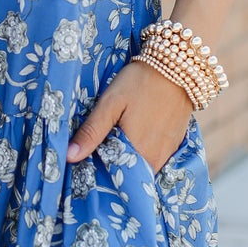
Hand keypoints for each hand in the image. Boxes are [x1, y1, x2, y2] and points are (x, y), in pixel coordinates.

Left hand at [65, 59, 192, 174]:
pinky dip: (142, 154)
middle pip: (129, 176)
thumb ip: (91, 132)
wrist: (178, 67)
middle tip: (98, 153)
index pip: (115, 179)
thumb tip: (69, 157)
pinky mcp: (175, 144)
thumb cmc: (139, 83)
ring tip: (113, 145)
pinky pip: (155, 159)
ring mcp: (167, 152)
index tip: (86, 167)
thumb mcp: (110, 104)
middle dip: (113, 169)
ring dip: (128, 162)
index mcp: (137, 153)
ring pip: (143, 168)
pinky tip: (132, 138)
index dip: (100, 175)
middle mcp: (155, 159)